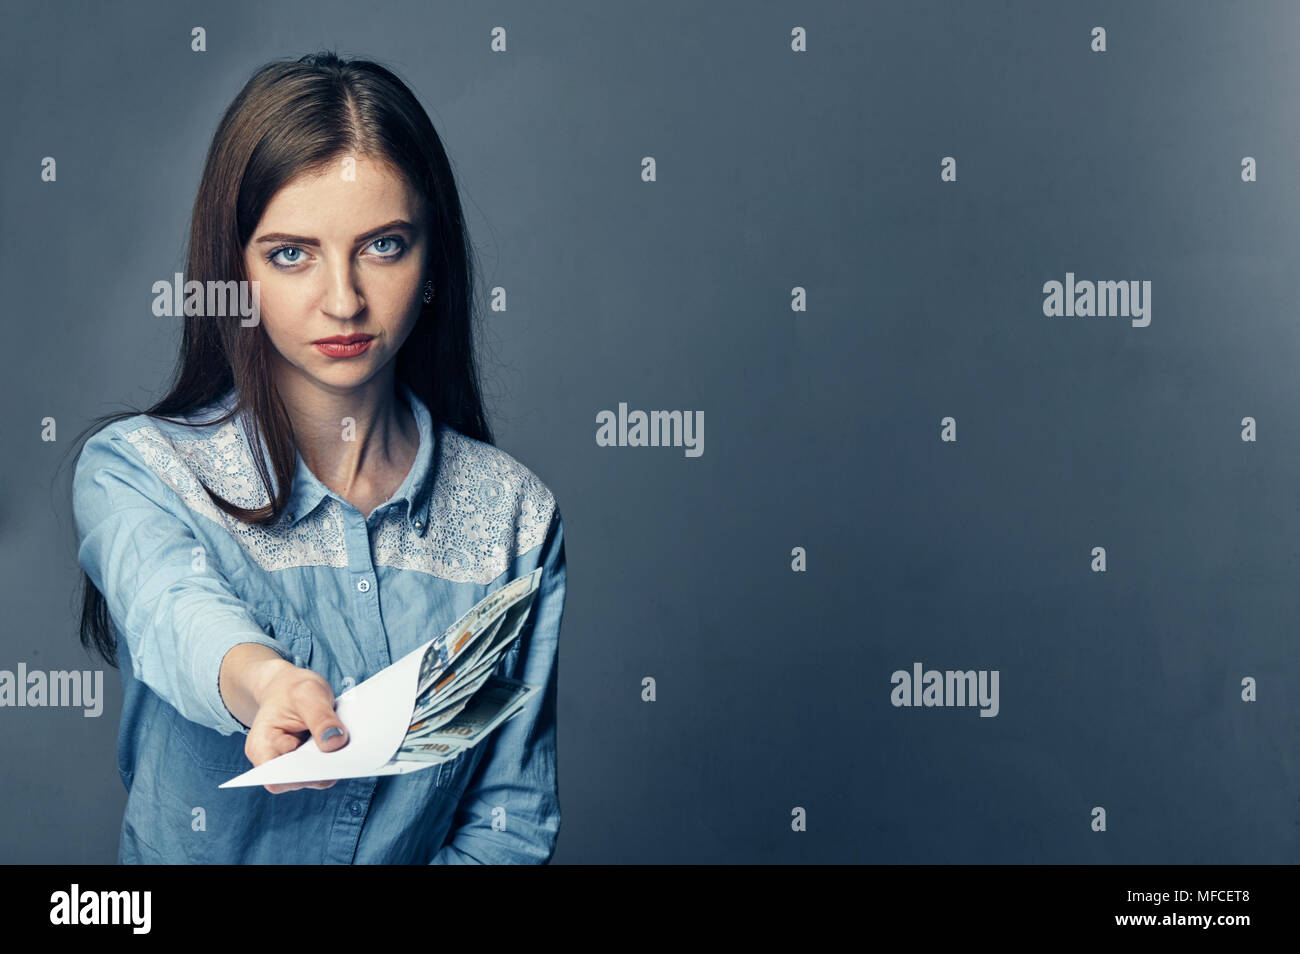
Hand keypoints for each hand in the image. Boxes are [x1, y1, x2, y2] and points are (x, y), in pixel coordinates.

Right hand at [242, 658, 349, 793]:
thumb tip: (335, 744)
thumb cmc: (291, 689)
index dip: (298, 777)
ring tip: (351, 748)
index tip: (323, 764)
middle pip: (300, 779)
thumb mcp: (307, 694)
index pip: (275, 778)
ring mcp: (292, 764)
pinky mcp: (309, 761)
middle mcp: (273, 761)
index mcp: (261, 746)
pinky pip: (325, 768)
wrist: (289, 686)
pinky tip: (349, 746)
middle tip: (348, 754)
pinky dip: (336, 758)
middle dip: (323, 769)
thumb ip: (320, 718)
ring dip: (333, 764)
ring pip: (316, 777)